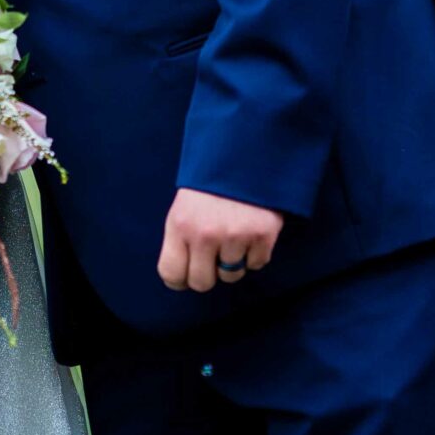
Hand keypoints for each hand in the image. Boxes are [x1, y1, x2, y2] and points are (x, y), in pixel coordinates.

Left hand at [159, 188, 282, 292]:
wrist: (248, 151)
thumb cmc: (211, 182)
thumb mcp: (184, 206)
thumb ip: (180, 239)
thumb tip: (181, 277)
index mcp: (180, 224)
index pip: (171, 273)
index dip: (178, 279)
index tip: (185, 274)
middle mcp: (206, 234)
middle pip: (202, 283)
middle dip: (207, 273)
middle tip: (212, 256)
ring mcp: (235, 236)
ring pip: (231, 275)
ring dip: (233, 261)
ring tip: (233, 235)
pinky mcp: (263, 235)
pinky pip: (257, 264)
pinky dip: (255, 253)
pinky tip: (251, 231)